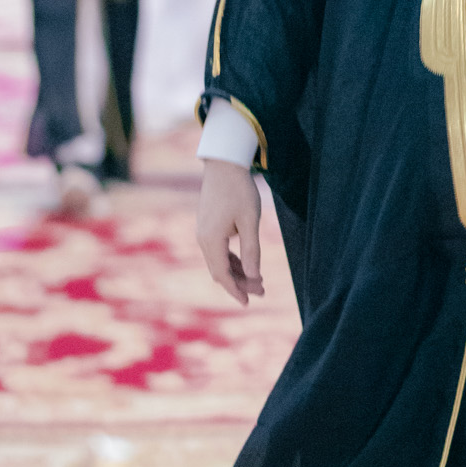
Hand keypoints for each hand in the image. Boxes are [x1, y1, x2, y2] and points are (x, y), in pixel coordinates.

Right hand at [197, 158, 263, 304]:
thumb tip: (254, 276)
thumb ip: (252, 250)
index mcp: (211, 240)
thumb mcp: (250, 221)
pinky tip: (246, 263)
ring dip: (237, 271)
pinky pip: (219, 250)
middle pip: (220, 271)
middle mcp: (203, 239)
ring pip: (219, 261)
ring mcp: (204, 232)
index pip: (222, 275)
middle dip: (240, 283)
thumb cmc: (239, 191)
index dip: (236, 290)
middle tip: (262, 290)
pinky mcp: (207, 226)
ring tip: (258, 279)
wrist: (224, 164)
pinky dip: (232, 260)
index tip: (249, 302)